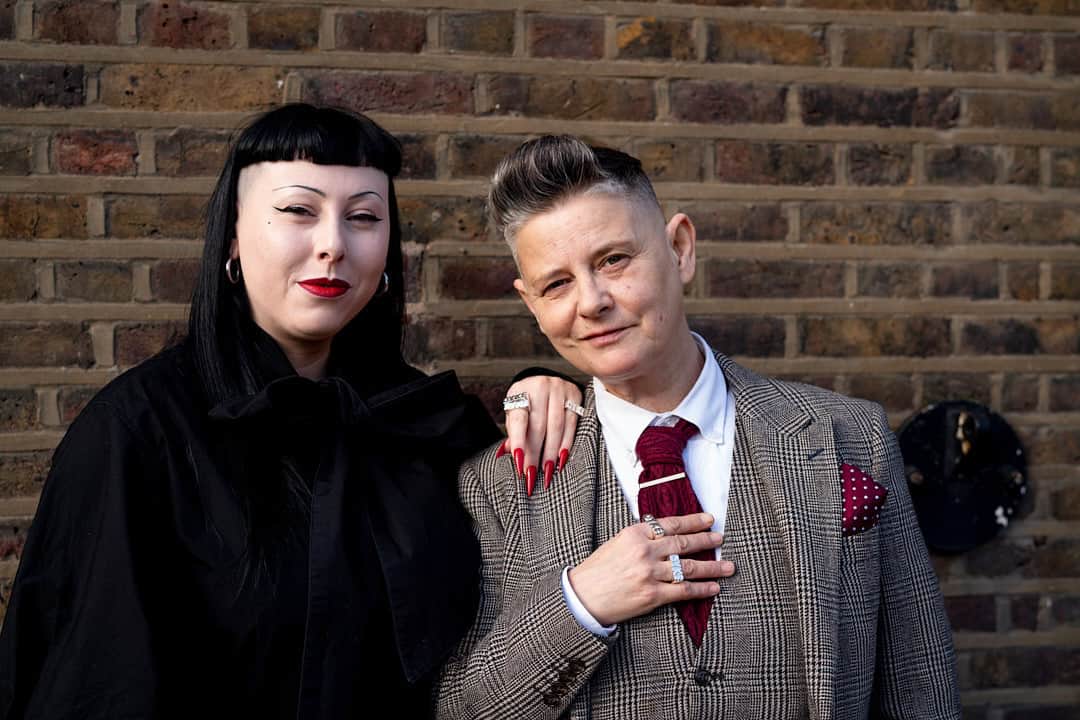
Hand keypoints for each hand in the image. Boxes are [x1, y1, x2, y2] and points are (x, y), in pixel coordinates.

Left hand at [500, 375, 582, 495]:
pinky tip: (562, 458)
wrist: (546, 378)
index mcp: (520, 391)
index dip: (518, 441)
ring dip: (552, 452)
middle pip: (538, 427)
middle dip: (535, 453)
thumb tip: (505, 453)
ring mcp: (559, 390)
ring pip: (557, 427)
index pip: (519, 420)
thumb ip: (513, 431)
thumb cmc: (527, 400)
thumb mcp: (515, 410)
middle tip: (531, 475)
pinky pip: (572, 424)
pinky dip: (567, 443)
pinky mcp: (575, 395)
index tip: (519, 462)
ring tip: (547, 471)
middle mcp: (540, 388)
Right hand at [566, 513, 733, 626]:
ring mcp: (650, 573)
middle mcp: (645, 551)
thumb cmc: (597, 570)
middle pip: (684, 543)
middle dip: (706, 540)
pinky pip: (684, 590)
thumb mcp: (617, 543)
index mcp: (635, 533)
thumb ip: (641, 538)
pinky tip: (714, 588)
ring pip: (689, 567)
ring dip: (712, 567)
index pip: (671, 524)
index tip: (709, 520)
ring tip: (728, 566)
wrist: (583, 597)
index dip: (693, 521)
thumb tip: (666, 534)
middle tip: (720, 538)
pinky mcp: (653, 595)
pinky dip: (702, 589)